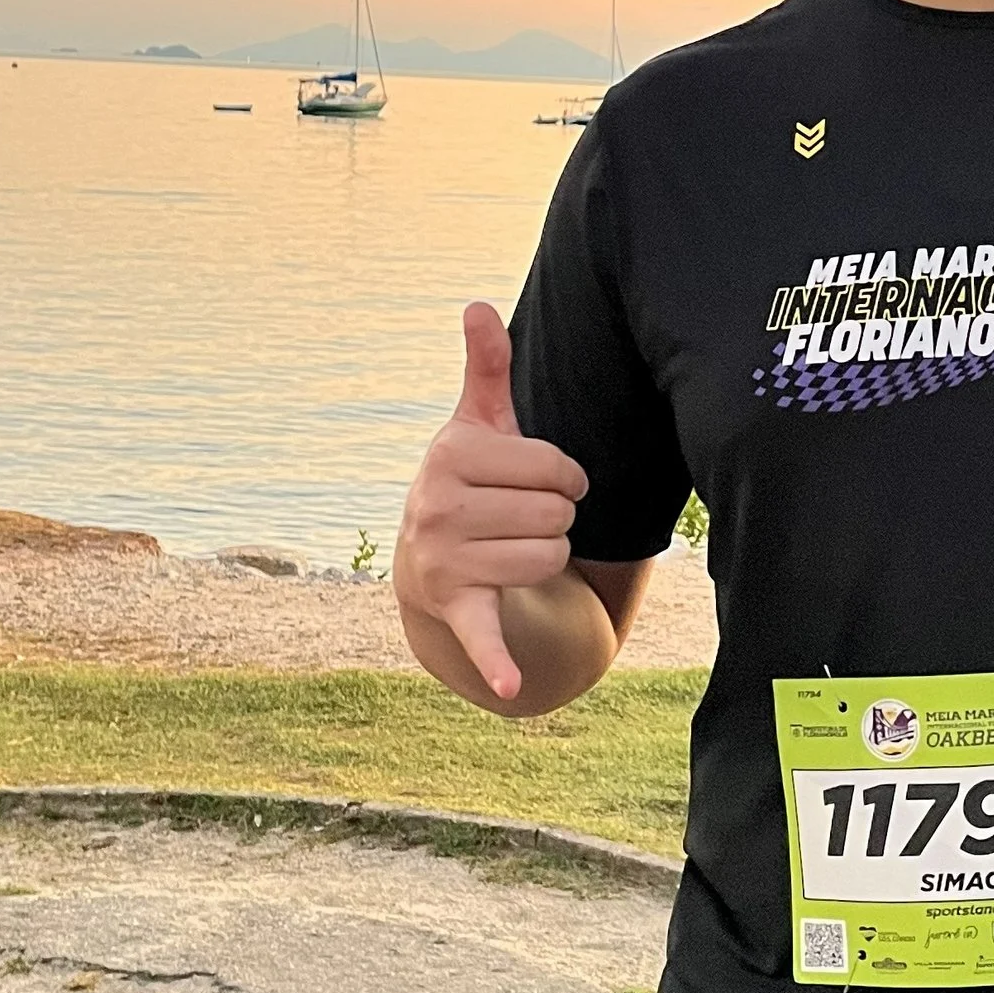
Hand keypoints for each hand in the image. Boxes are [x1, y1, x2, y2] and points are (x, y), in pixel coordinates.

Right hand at [393, 304, 587, 701]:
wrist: (429, 560)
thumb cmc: (470, 481)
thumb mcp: (477, 424)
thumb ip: (485, 368)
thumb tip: (478, 305)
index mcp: (452, 454)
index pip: (559, 467)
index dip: (564, 477)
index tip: (535, 482)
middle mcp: (438, 505)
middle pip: (558, 513)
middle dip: (555, 518)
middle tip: (520, 518)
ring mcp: (444, 559)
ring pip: (551, 556)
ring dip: (547, 556)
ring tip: (511, 549)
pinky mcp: (456, 608)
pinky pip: (483, 633)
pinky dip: (498, 660)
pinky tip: (510, 687)